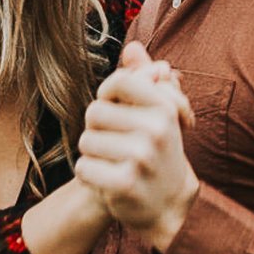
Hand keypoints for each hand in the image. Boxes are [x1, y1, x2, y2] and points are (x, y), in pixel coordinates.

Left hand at [75, 42, 200, 250]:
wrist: (170, 207)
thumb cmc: (160, 152)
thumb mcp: (160, 113)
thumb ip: (145, 78)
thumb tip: (131, 47)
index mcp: (164, 108)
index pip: (117, 82)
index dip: (107, 94)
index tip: (115, 109)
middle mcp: (155, 129)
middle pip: (94, 111)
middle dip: (98, 128)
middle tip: (117, 144)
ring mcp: (140, 157)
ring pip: (85, 140)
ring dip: (93, 153)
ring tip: (115, 162)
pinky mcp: (123, 183)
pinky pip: (83, 167)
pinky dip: (90, 175)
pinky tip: (108, 180)